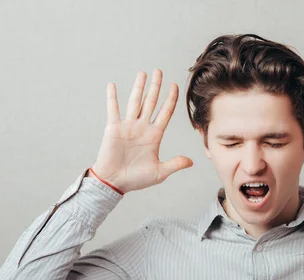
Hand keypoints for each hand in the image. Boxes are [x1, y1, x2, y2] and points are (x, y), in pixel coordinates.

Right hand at [91, 69, 192, 192]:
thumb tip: (191, 161)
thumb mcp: (159, 172)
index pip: (165, 113)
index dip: (170, 99)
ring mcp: (128, 126)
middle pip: (151, 102)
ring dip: (138, 87)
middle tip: (159, 71)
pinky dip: (112, 98)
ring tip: (142, 73)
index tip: (175, 86)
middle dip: (156, 87)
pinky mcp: (113, 129)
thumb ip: (174, 164)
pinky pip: (113, 110)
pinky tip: (112, 85)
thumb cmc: (136, 179)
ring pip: (134, 102)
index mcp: (154, 135)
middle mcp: (142, 127)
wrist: (115, 182)